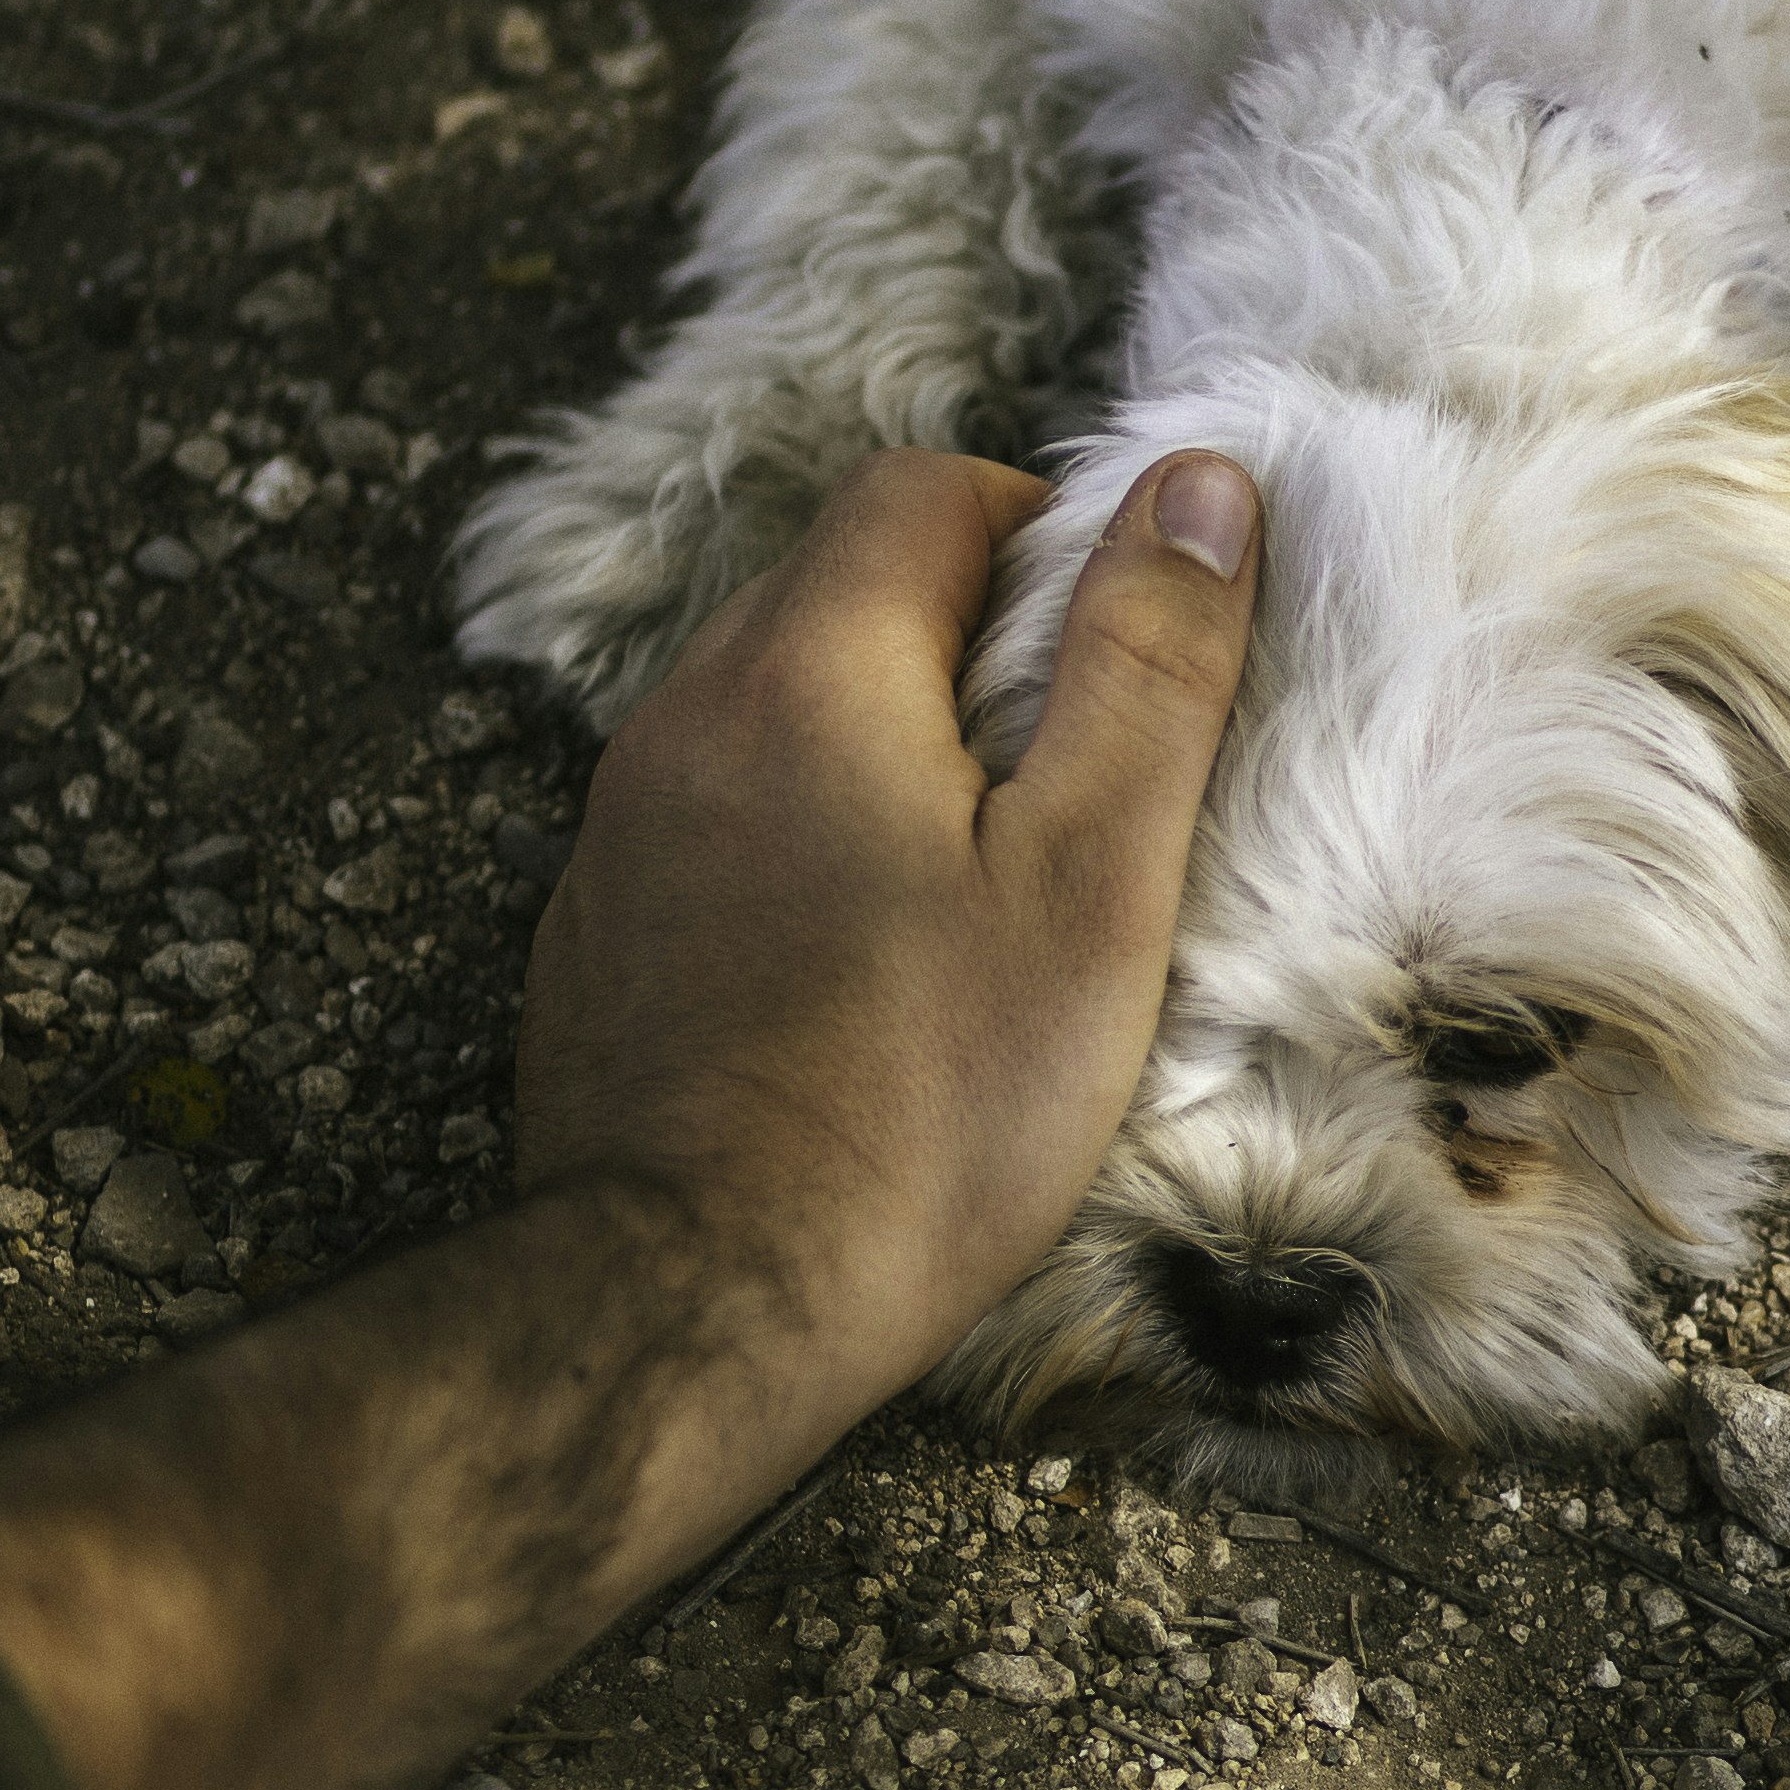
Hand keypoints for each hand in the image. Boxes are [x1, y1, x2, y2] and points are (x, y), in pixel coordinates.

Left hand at [516, 444, 1260, 1444]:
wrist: (698, 1303)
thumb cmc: (925, 1103)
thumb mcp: (1090, 880)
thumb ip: (1144, 668)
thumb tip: (1196, 487)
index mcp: (808, 668)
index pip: (921, 490)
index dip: (1040, 530)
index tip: (1115, 653)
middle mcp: (685, 716)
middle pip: (836, 587)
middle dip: (963, 636)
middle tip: (1070, 777)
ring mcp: (619, 827)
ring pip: (768, 704)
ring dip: (876, 739)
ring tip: (977, 881)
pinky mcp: (593, 932)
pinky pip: (711, 817)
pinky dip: (796, 835)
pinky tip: (865, 966)